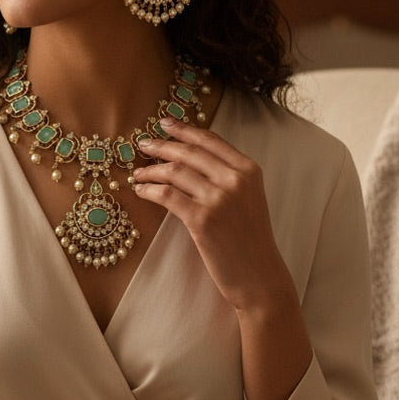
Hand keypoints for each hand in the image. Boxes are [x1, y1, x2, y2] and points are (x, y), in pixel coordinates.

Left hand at [133, 117, 293, 312]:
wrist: (260, 276)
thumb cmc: (250, 238)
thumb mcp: (248, 197)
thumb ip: (226, 174)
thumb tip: (189, 153)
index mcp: (248, 169)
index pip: (209, 139)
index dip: (184, 129)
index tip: (164, 123)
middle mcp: (235, 179)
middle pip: (188, 152)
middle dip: (162, 145)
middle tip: (142, 143)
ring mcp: (219, 199)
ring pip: (174, 171)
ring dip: (151, 170)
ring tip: (138, 172)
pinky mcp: (202, 219)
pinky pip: (167, 195)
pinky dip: (149, 190)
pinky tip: (140, 190)